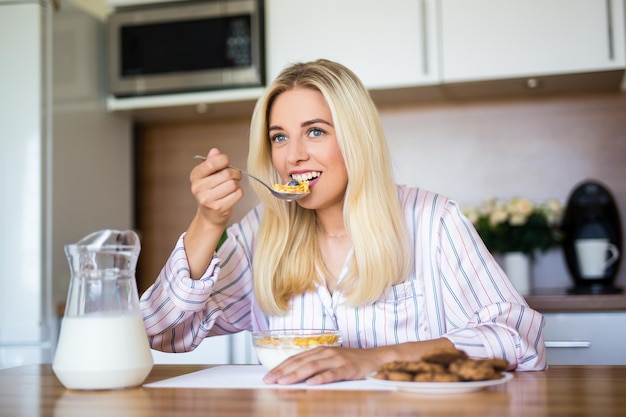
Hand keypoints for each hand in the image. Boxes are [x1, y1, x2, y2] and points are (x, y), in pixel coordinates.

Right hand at [185, 148, 243, 276]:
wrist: (209, 216)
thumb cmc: (211, 192)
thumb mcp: (208, 175)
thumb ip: (212, 162)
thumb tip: (215, 151)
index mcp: (195, 176)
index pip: (211, 163)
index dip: (224, 160)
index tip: (226, 162)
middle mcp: (198, 188)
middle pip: (227, 174)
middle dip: (235, 173)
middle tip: (235, 176)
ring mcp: (208, 199)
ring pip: (233, 184)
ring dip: (237, 184)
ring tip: (232, 186)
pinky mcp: (219, 208)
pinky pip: (238, 194)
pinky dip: (239, 193)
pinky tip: (233, 195)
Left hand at [262, 346, 382, 384]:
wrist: (374, 358)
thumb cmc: (349, 361)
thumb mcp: (329, 360)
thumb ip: (313, 365)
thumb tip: (291, 375)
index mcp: (319, 351)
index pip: (295, 358)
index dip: (280, 367)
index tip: (267, 376)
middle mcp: (326, 353)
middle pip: (300, 362)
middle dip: (283, 371)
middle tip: (270, 380)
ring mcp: (337, 360)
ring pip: (313, 366)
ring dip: (297, 374)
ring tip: (284, 382)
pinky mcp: (348, 368)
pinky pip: (333, 374)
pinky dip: (321, 378)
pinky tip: (311, 384)